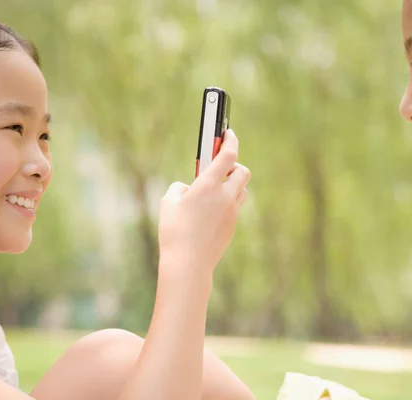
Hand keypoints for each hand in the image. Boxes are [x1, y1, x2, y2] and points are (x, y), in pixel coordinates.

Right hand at [158, 129, 250, 279]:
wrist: (188, 263)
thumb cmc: (174, 231)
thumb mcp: (168, 202)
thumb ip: (179, 188)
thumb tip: (189, 189)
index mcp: (209, 184)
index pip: (228, 155)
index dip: (230, 140)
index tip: (229, 133)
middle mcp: (225, 196)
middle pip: (243, 171)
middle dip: (235, 165)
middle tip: (221, 167)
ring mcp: (232, 212)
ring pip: (242, 190)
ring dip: (232, 184)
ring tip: (214, 189)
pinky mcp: (232, 226)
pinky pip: (235, 207)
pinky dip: (227, 202)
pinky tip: (211, 211)